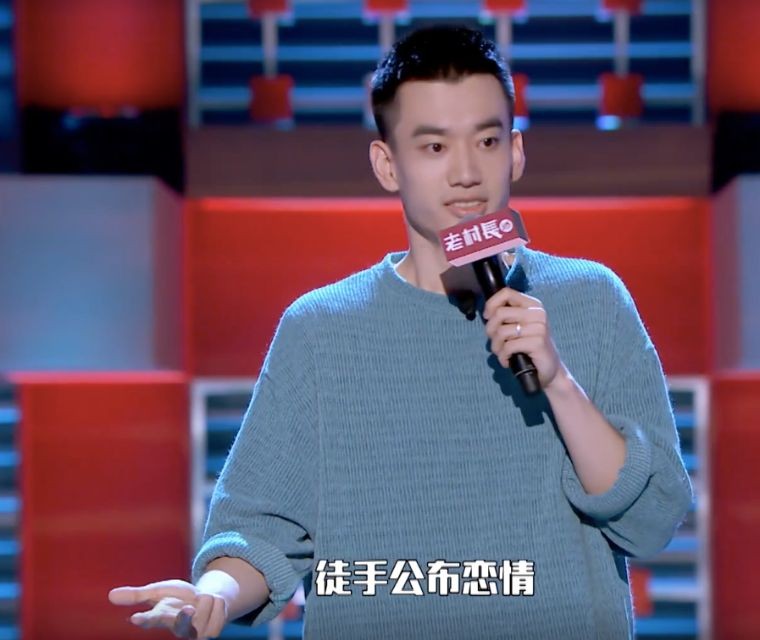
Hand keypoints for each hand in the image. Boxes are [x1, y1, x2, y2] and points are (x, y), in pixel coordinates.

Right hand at [109, 579, 227, 638]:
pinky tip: (212, 606)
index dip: (145, 620)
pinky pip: (219, 608)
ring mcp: (195, 632)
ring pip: (205, 605)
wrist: (202, 600)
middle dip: (186, 615)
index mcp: (162, 617)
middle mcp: (178, 628)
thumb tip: (110, 595)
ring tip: (201, 600)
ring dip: (206, 597)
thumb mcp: (158, 592)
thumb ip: (136, 596)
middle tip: (189, 608)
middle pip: (182, 622)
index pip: (151, 620)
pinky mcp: (212, 631)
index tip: (136, 619)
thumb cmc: (176, 597)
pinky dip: (218, 602)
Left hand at [483, 287, 566, 389]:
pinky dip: (503, 356)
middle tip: (496, 342)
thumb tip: (487, 313)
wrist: (549, 369)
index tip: (488, 317)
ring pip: (501, 331)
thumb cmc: (529, 347)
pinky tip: (507, 361)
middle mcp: (537, 313)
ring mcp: (539, 327)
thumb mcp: (518, 326)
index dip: (491, 304)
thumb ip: (506, 316)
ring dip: (496, 346)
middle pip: (500, 313)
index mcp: (532, 305)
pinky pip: (508, 346)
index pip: (506, 293)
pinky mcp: (538, 342)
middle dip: (490, 330)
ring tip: (502, 353)